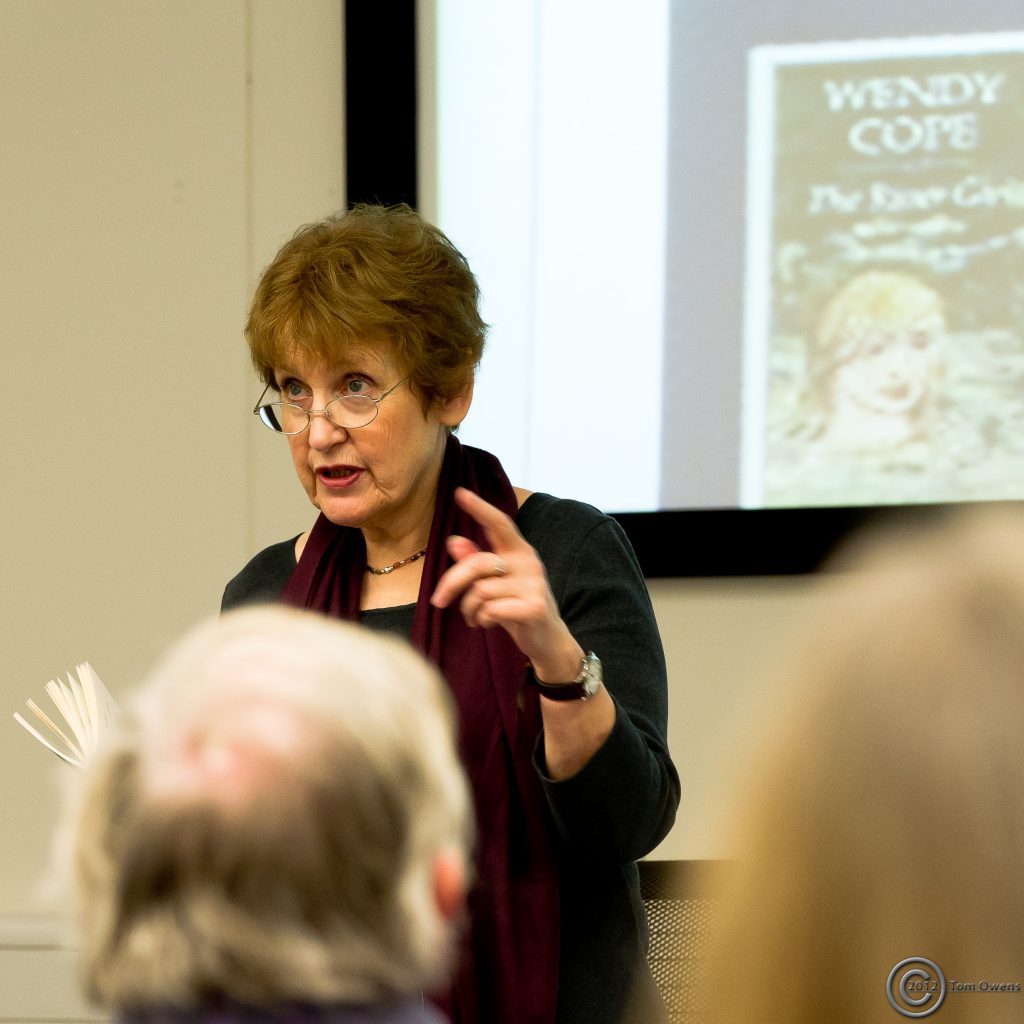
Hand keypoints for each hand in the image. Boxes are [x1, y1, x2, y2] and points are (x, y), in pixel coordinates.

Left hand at [430, 488, 581, 675]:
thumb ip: (476, 562)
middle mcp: (529, 562)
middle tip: (438, 601)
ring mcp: (534, 584)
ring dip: (469, 609)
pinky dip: (482, 619)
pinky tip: (487, 624)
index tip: (459, 492)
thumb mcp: (495, 583)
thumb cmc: (516, 607)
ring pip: (480, 591)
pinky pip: (491, 609)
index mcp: (519, 551)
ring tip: (474, 617)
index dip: (479, 508)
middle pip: (477, 564)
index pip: (498, 524)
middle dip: (452, 583)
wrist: (548, 640)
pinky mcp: (534, 607)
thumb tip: (453, 541)